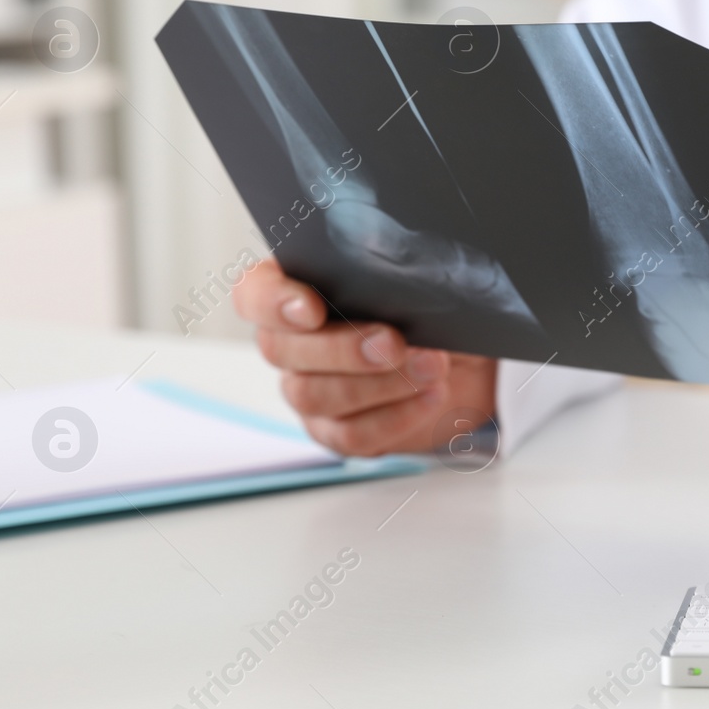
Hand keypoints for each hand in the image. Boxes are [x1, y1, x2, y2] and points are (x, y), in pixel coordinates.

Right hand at [233, 259, 496, 454]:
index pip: (254, 294)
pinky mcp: (334, 430)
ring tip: (432, 367)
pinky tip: (431, 396)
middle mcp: (288, 344)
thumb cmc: (422, 308)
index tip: (312, 309)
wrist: (454, 357)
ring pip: (313, 395)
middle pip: (281, 350)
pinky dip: (397, 415)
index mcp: (294, 290)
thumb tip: (403, 278)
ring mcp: (305, 390)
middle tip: (396, 343)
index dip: (273, 302)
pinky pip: (350, 433)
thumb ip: (392, 275)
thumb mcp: (414, 282)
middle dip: (343, 348)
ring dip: (379, 383)